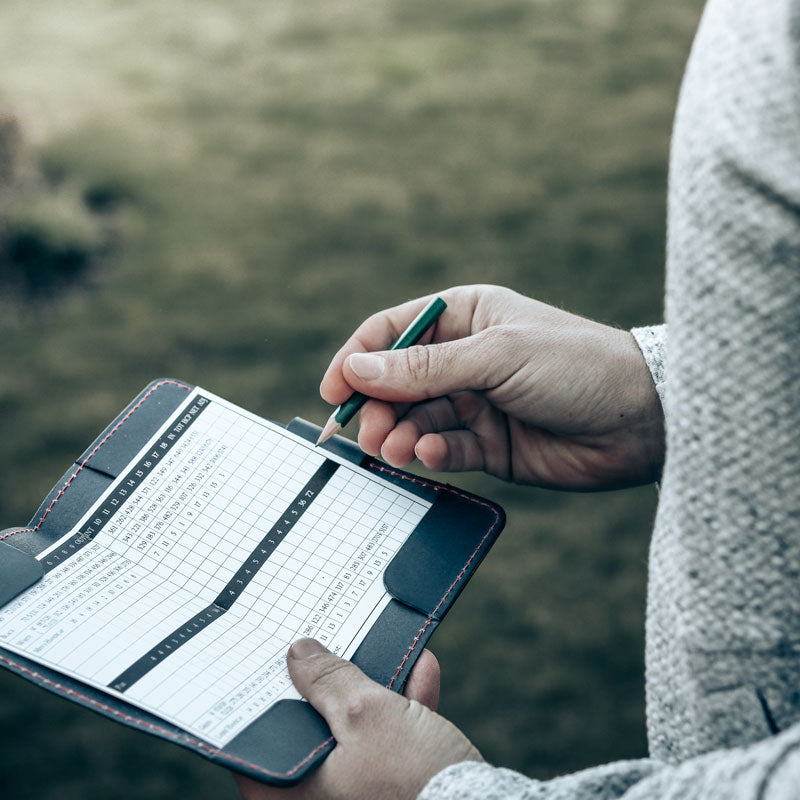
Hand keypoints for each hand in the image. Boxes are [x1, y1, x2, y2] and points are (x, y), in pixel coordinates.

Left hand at [234, 640, 478, 799]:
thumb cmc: (411, 781)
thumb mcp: (366, 713)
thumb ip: (327, 680)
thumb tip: (298, 654)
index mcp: (290, 794)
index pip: (260, 737)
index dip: (269, 693)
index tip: (281, 659)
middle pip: (312, 729)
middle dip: (336, 683)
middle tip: (339, 648)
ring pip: (354, 735)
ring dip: (379, 690)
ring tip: (395, 652)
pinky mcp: (392, 795)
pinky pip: (387, 748)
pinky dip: (402, 714)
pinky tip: (422, 675)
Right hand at [320, 284, 663, 489]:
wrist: (640, 419)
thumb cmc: (574, 365)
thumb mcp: (496, 356)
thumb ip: (424, 369)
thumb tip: (356, 368)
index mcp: (464, 317)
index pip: (392, 333)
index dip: (357, 359)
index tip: (334, 392)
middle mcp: (465, 359)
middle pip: (398, 383)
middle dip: (379, 408)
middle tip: (369, 434)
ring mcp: (476, 403)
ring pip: (418, 420)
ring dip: (402, 435)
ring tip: (397, 450)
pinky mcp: (489, 444)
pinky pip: (447, 449)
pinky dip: (435, 454)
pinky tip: (435, 456)